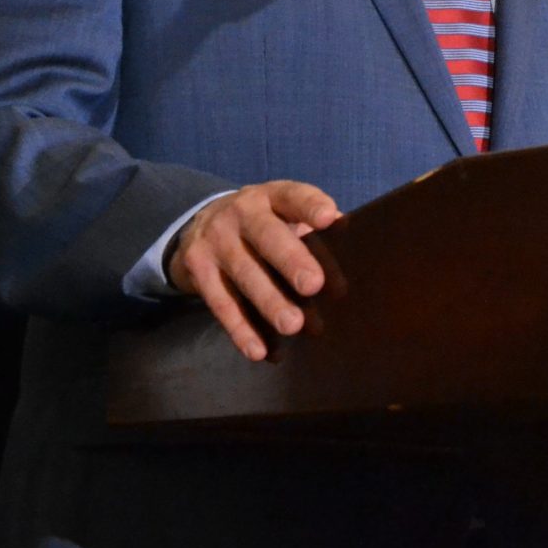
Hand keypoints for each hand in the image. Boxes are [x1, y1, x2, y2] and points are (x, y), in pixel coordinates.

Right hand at [167, 180, 340, 360]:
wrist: (198, 225)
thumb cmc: (263, 223)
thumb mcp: (282, 213)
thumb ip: (313, 225)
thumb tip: (349, 235)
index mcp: (270, 196)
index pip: (292, 196)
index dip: (310, 206)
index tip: (330, 219)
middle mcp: (241, 213)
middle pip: (267, 236)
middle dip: (291, 260)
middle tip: (314, 285)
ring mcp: (216, 242)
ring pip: (245, 274)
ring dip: (270, 302)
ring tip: (294, 326)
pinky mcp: (198, 271)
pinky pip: (221, 304)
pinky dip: (241, 330)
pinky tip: (260, 351)